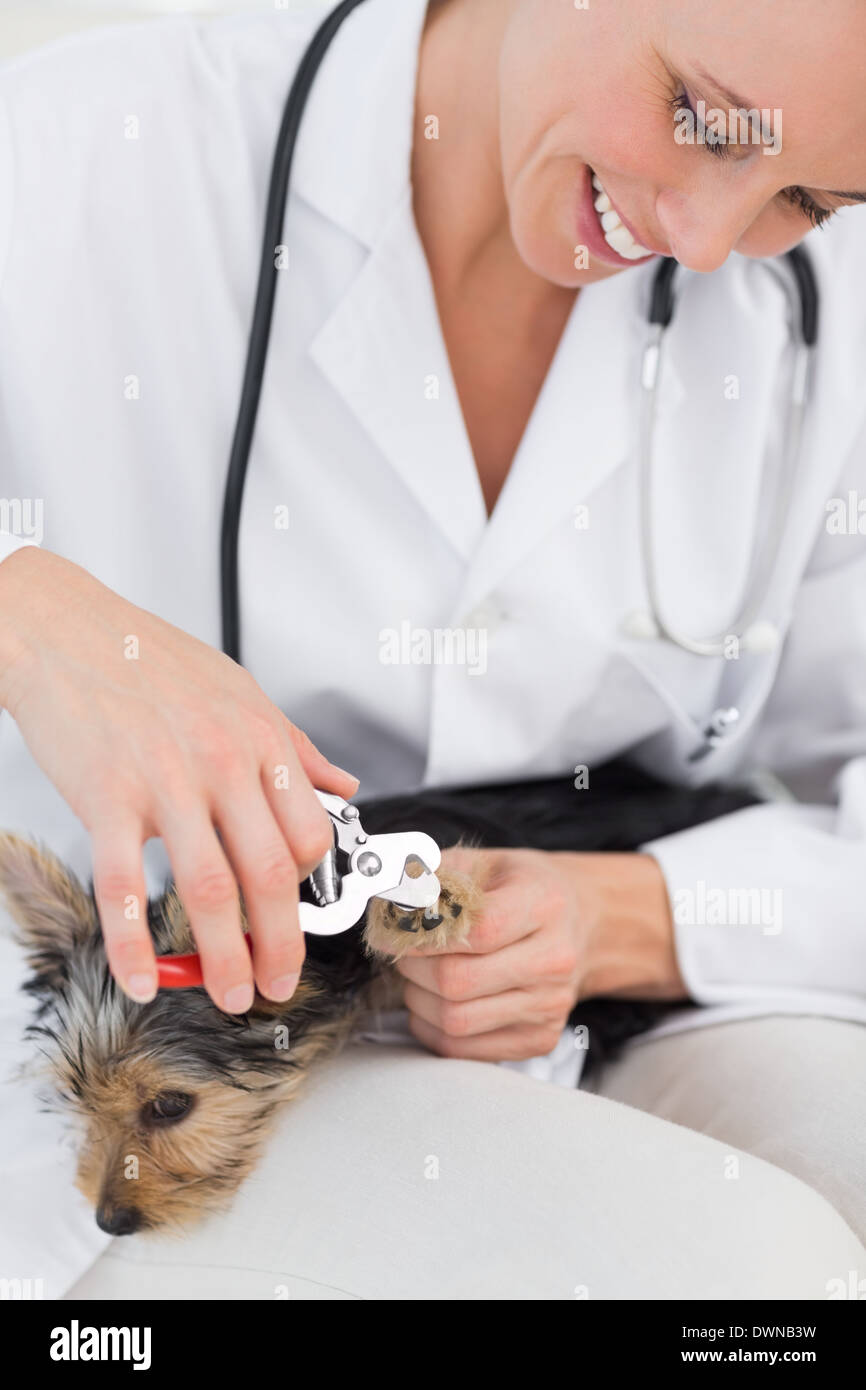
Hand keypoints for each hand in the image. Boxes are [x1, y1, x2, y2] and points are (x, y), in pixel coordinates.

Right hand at [0, 548, 357, 1012]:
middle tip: (278, 983)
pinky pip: (124, 887)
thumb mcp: (241, 691)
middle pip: (270, 874)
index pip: (309, 834)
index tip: (300, 921)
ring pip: (209, 890)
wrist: (64, 629)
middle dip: (281, 944)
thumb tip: (344, 785)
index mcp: (261, 740)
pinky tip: (145, 979)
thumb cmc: (150, 659)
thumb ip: (295, 746)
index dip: (310, 891)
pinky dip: (134, 945)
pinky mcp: (106, 797)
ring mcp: (165, 782)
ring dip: (223, 958)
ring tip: (228, 995)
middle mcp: (223, 762)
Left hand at [396, 845, 686, 1061]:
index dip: (423, 934)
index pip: (476, 931)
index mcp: (544, 904)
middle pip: (458, 982)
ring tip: (419, 976)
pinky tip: (435, 1002)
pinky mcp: (539, 1039)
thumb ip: (435, 878)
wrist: (580, 923)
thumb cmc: (524, 890)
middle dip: (413, 968)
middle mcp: (554, 959)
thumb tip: (391, 904)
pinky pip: (464, 1050)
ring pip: (456, 1021)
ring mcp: (549, 1006)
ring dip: (418, 1000)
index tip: (398, 930)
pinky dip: (432, 1028)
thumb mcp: (485, 863)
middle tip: (404, 952)